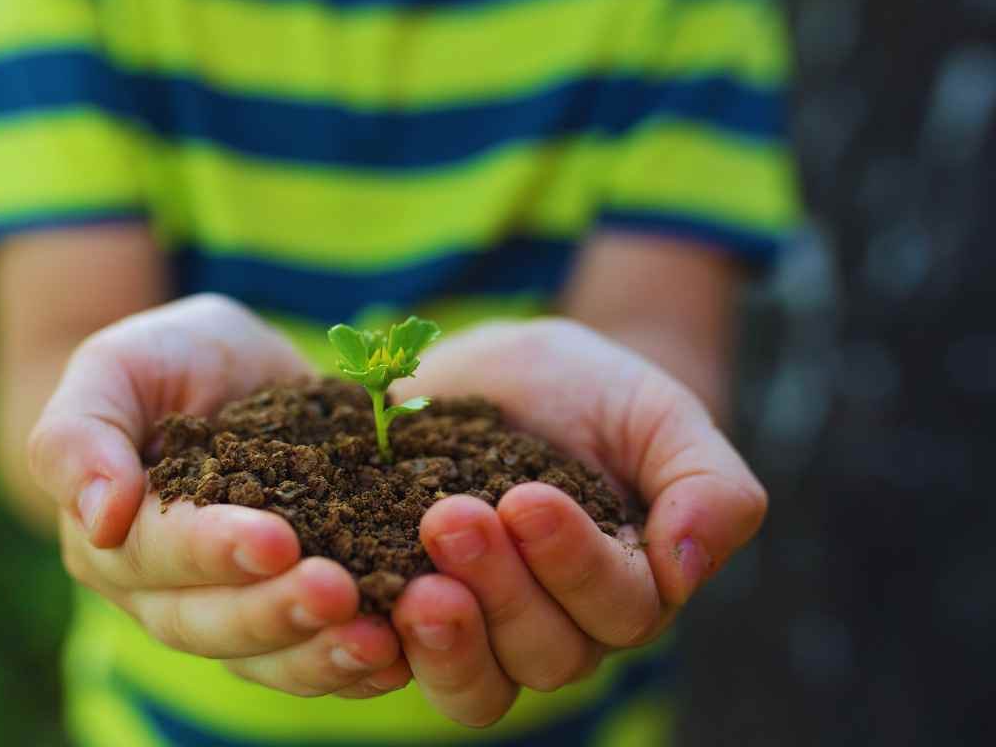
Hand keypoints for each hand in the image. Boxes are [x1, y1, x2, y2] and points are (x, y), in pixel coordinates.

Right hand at [29, 295, 410, 698]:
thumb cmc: (173, 360)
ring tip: (377, 642)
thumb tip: (95, 517)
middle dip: (275, 610)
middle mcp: (160, 591)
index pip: (156, 552)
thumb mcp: (119, 365)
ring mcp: (223, 613)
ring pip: (261, 657)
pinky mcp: (282, 620)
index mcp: (112, 534)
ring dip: (318, 653)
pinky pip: (308, 659)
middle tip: (339, 592)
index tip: (277, 539)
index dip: (213, 550)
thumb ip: (80, 432)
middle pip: (210, 622)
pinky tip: (397, 658)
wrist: (240, 374)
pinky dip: (351, 665)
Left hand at [388, 319, 767, 725]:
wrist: (502, 375)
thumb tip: (690, 568)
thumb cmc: (591, 392)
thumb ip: (708, 485)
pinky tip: (352, 601)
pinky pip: (402, 671)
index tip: (525, 497)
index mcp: (631, 587)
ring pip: (479, 684)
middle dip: (500, 589)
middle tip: (450, 518)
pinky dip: (378, 651)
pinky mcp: (415, 622)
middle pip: (546, 654)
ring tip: (411, 579)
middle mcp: (564, 629)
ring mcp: (487, 636)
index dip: (573, 562)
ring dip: (444, 638)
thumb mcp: (658, 413)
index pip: (619, 607)